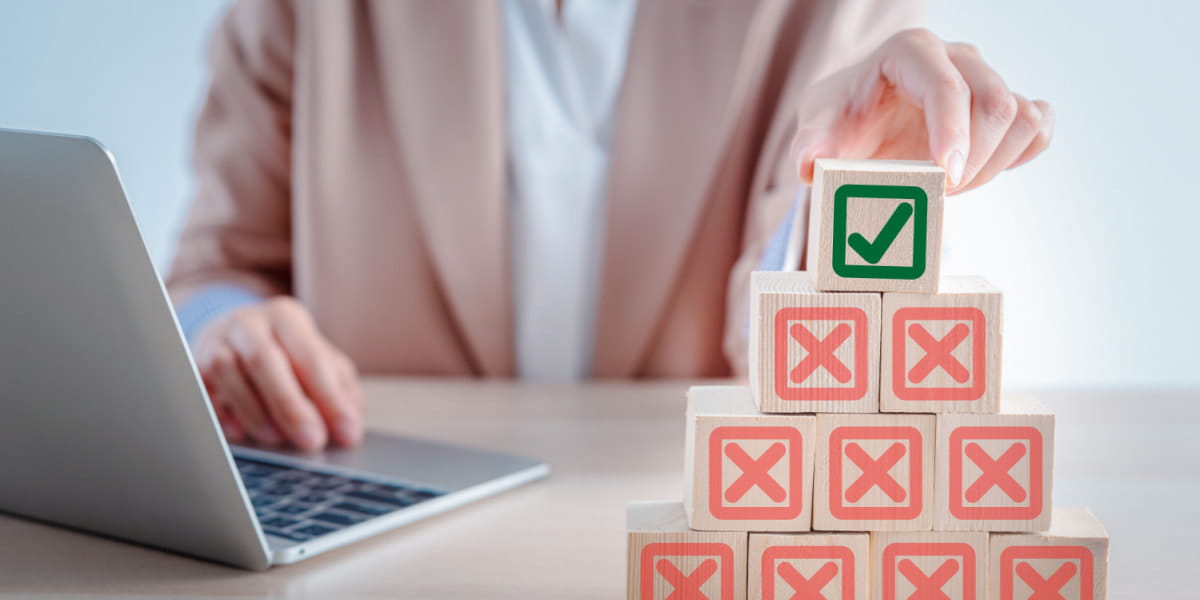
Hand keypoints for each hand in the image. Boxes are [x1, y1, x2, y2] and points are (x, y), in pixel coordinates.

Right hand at [193, 296, 362, 449]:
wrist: (233, 336)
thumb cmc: (285, 353)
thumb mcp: (318, 360)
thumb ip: (339, 388)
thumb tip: (350, 425)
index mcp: (286, 317)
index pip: (311, 357)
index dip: (330, 398)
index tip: (347, 432)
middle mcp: (248, 324)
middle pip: (265, 361)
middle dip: (291, 405)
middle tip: (312, 441)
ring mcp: (215, 343)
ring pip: (229, 374)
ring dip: (255, 413)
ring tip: (278, 439)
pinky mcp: (193, 367)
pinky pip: (203, 391)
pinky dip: (221, 415)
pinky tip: (241, 433)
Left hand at [792, 28, 1053, 192]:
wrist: (860, 124)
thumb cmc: (841, 122)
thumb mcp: (818, 129)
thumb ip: (810, 145)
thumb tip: (809, 164)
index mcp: (909, 51)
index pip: (946, 86)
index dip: (952, 133)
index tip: (944, 178)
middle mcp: (956, 56)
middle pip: (995, 105)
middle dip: (971, 161)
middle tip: (934, 193)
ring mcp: (986, 77)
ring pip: (1021, 119)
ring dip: (991, 165)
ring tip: (947, 185)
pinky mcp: (1006, 103)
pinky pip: (1038, 127)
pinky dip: (1017, 157)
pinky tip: (979, 173)